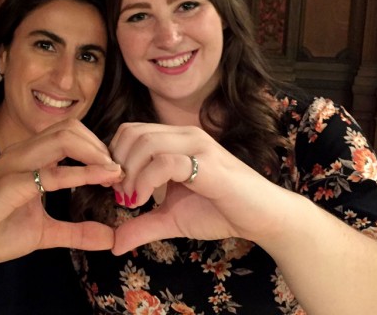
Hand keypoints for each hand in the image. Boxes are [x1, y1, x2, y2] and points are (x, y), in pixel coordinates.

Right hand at [0, 119, 123, 264]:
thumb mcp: (43, 233)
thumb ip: (75, 232)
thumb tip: (109, 238)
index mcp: (29, 158)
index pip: (70, 135)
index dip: (97, 148)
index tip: (117, 170)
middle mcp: (23, 153)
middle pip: (70, 128)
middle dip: (100, 145)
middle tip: (119, 170)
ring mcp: (15, 165)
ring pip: (63, 138)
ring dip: (95, 153)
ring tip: (114, 172)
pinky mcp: (10, 184)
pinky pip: (51, 173)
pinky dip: (82, 175)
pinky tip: (102, 180)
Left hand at [109, 123, 284, 254]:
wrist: (263, 217)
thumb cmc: (220, 211)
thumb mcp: (171, 218)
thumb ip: (142, 225)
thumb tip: (113, 244)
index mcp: (175, 140)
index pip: (130, 131)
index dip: (115, 158)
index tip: (117, 188)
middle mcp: (185, 135)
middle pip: (132, 133)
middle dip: (117, 165)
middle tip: (121, 195)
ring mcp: (197, 146)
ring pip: (145, 143)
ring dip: (129, 173)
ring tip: (131, 200)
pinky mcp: (208, 163)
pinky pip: (165, 162)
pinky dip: (145, 181)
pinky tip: (143, 201)